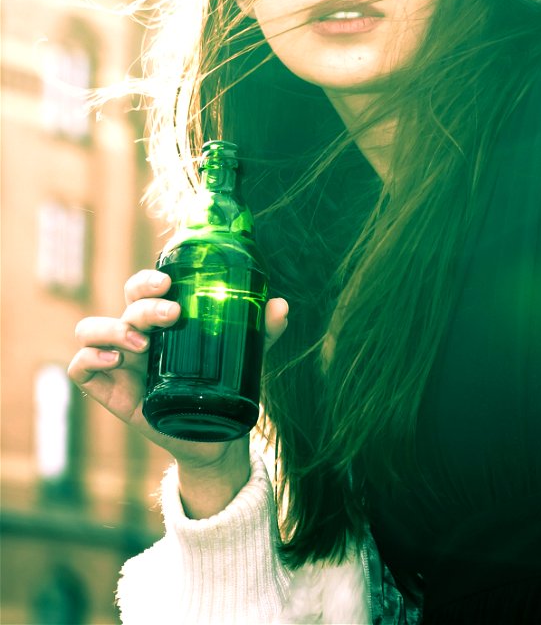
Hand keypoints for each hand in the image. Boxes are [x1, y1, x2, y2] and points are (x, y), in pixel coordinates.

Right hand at [68, 269, 288, 471]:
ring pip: (90, 330)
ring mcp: (119, 362)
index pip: (143, 287)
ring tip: (142, 346)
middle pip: (123, 305)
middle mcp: (136, 335)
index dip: (148, 280)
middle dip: (143, 305)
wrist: (214, 439)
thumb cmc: (223, 386)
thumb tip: (281, 306)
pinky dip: (89, 359)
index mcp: (162, 320)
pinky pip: (80, 368)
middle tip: (170, 315)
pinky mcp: (108, 391)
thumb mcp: (245, 357)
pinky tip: (114, 363)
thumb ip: (261, 332)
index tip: (168, 284)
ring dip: (113, 330)